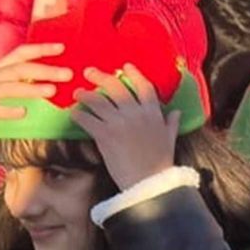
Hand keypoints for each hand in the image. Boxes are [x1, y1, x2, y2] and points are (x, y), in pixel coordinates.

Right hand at [0, 41, 69, 143]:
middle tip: (67, 74)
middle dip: (44, 70)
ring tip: (51, 90)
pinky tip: (22, 112)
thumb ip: (18, 86)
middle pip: (18, 69)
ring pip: (6, 87)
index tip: (62, 47)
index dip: (39, 49)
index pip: (19, 54)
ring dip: (30, 88)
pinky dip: (7, 110)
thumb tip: (48, 85)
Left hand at [71, 68, 179, 188]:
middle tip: (89, 72)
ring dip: (85, 95)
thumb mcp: (170, 139)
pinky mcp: (104, 134)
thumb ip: (171, 123)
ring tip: (78, 93)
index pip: (144, 87)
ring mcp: (119, 123)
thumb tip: (176, 112)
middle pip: (116, 87)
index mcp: (153, 113)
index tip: (124, 67)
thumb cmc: (160, 163)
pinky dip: (78, 114)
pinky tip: (74, 114)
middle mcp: (136, 113)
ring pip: (98, 100)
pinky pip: (86, 118)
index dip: (134, 74)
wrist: (149, 182)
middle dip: (101, 77)